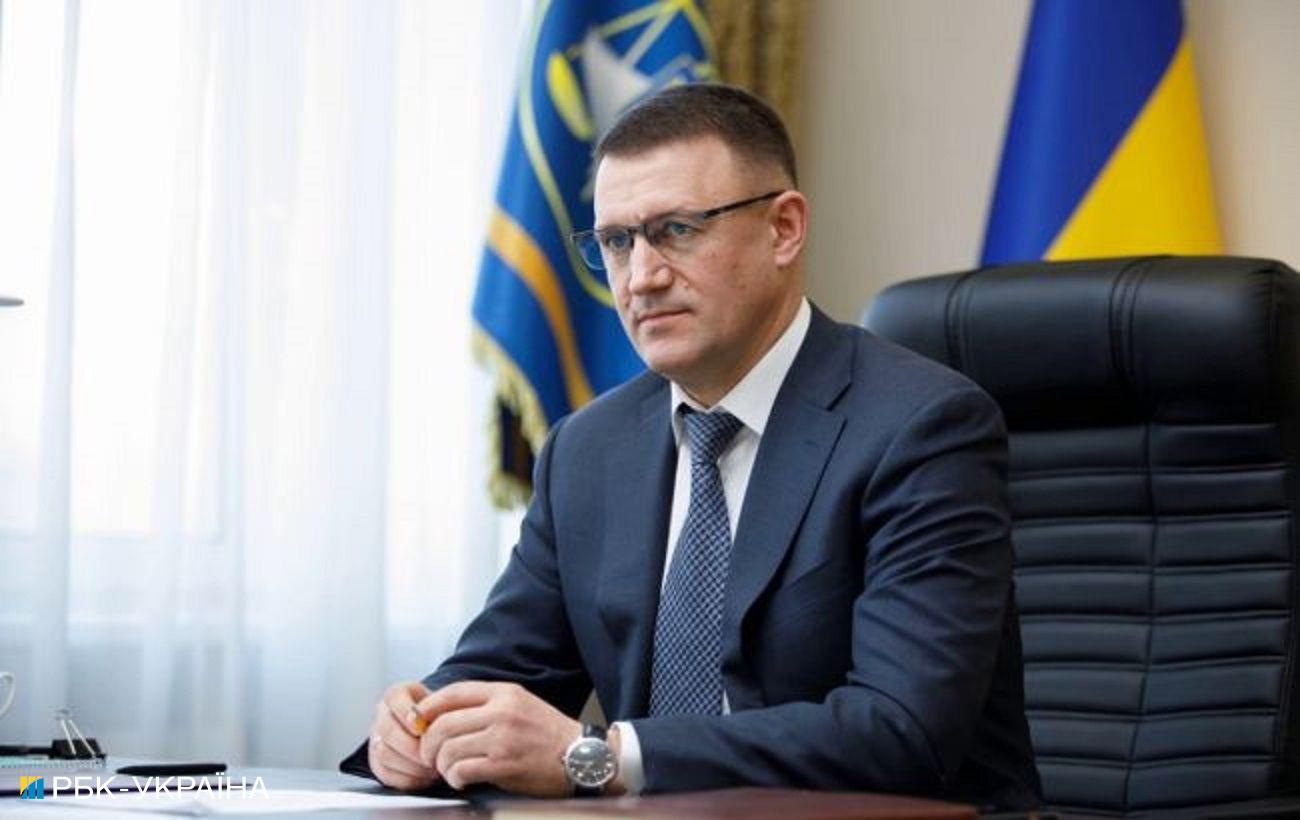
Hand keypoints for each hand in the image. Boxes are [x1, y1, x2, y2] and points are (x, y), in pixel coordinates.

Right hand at [367, 681, 440, 790]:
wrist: (437, 730)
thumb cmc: (443, 715)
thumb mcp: (444, 703)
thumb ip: (440, 708)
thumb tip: (438, 726)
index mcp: (397, 694)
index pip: (394, 698)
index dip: (408, 714)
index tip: (423, 728)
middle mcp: (382, 715)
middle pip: (388, 730)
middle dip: (412, 746)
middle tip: (433, 755)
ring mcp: (377, 739)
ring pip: (384, 754)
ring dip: (411, 765)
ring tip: (433, 767)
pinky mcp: (377, 763)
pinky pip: (386, 774)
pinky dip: (408, 778)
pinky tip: (426, 777)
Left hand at [414, 681, 603, 796]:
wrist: (580, 756)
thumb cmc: (548, 733)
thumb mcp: (520, 704)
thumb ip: (487, 705)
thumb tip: (444, 714)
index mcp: (504, 693)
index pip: (453, 693)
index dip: (428, 707)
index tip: (418, 721)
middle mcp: (502, 712)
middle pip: (443, 724)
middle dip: (428, 743)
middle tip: (429, 754)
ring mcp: (502, 738)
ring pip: (448, 749)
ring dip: (441, 764)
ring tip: (448, 770)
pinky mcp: (503, 764)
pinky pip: (462, 770)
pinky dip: (455, 778)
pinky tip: (461, 780)